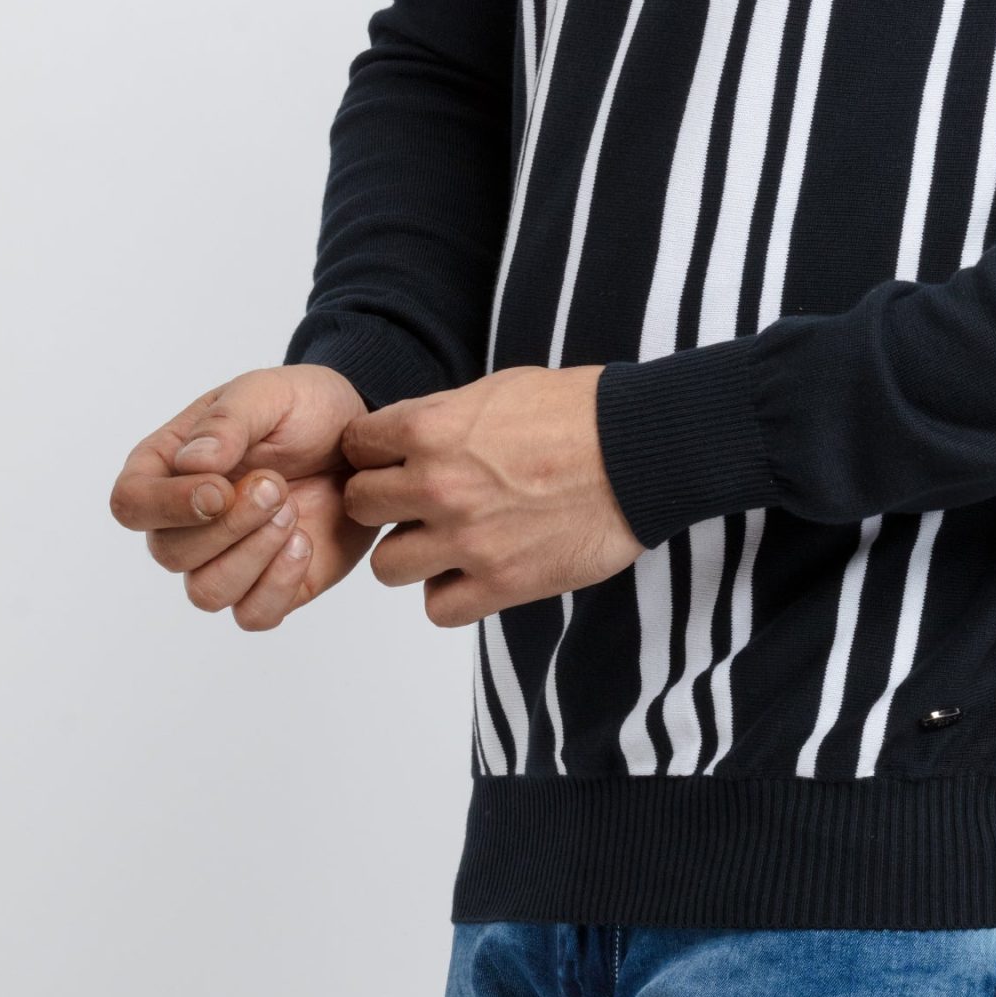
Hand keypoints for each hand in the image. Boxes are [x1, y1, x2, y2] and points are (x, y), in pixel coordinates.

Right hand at [109, 363, 383, 629]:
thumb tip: (191, 463)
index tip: (220, 490)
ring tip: (291, 510)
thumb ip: (227, 422)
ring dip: (254, 554)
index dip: (167, 506)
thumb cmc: (303, 410)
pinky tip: (304, 542)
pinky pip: (252, 615)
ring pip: (206, 593)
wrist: (359, 440)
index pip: (131, 503)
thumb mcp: (268, 394)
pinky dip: (279, 586)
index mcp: (170, 467)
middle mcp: (187, 521)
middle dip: (230, 523)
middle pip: (170, 553)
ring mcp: (224, 558)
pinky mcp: (267, 585)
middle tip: (277, 485)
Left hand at [341, 364, 646, 626]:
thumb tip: (412, 439)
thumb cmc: (579, 411)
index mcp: (433, 429)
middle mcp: (437, 486)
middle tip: (414, 499)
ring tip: (444, 539)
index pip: (358, 445)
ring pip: (387, 565)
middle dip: (382, 500)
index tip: (389, 456)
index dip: (372, 450)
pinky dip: (449, 593)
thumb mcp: (500, 388)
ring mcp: (466, 540)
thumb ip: (445, 415)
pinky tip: (473, 569)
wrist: (637, 452)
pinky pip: (438, 608)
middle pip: (359, 506)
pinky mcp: (500, 583)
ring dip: (411, 551)